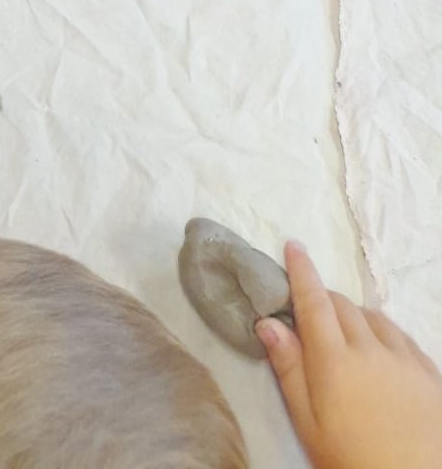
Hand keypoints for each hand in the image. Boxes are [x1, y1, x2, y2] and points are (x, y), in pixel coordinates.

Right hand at [259, 241, 441, 468]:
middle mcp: (370, 348)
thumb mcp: (310, 426)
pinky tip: (381, 352)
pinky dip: (383, 331)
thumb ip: (290, 371)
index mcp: (334, 361)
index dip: (302, 271)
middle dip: (323, 300)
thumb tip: (268, 322)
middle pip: (342, 304)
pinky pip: (402, 336)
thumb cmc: (353, 462)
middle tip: (311, 318)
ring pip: (373, 316)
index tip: (293, 245)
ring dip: (354, 315)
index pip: (314, 301)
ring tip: (346, 338)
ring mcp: (405, 359)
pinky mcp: (429, 373)